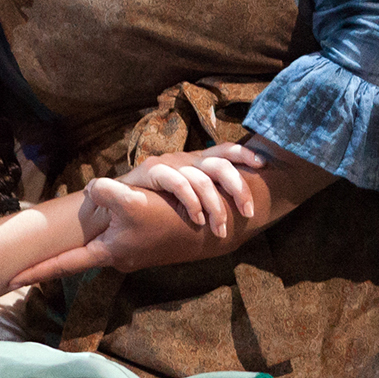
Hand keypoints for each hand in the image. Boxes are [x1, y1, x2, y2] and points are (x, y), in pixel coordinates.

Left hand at [10, 143, 268, 286]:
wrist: (210, 229)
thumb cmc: (168, 219)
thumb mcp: (131, 201)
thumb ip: (103, 193)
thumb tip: (88, 190)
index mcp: (107, 251)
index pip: (64, 265)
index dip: (37, 272)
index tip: (10, 280)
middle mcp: (116, 256)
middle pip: (78, 254)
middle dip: (56, 255)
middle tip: (27, 255)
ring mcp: (130, 253)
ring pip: (99, 240)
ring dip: (88, 235)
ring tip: (66, 231)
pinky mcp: (143, 244)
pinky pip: (117, 234)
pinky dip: (110, 224)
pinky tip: (113, 213)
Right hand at [123, 144, 264, 239]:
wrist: (116, 204)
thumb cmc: (157, 203)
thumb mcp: (188, 195)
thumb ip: (209, 194)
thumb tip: (243, 206)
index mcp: (197, 162)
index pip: (225, 150)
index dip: (245, 154)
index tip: (262, 165)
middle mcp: (185, 159)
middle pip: (220, 164)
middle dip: (238, 188)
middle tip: (248, 212)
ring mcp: (168, 164)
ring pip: (201, 177)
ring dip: (215, 205)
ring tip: (220, 228)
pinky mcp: (150, 172)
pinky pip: (177, 182)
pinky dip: (191, 202)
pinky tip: (197, 219)